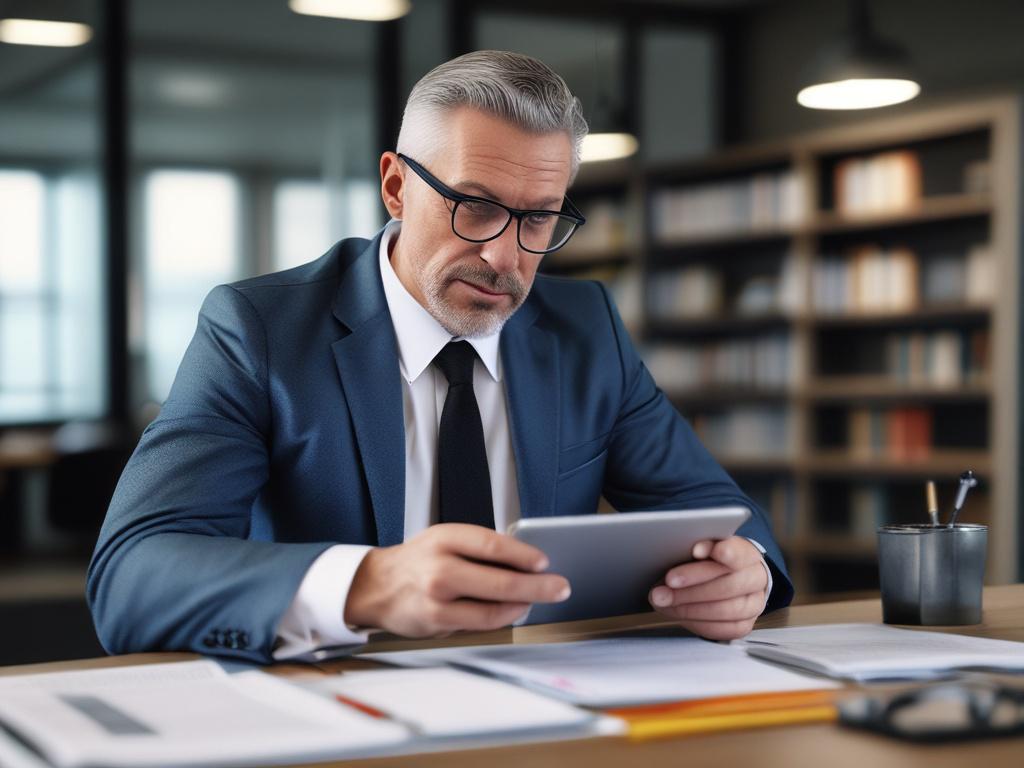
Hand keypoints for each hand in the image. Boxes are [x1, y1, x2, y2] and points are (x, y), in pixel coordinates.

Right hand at [344, 524, 570, 636]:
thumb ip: (480, 548)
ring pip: (493, 606)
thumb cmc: (419, 561)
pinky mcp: (437, 622)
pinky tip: (516, 610)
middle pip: (500, 580)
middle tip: (560, 587)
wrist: (376, 586)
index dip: (524, 554)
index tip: (545, 561)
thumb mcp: (445, 539)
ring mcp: (438, 597)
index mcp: (445, 537)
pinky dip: (504, 617)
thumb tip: (526, 561)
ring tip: (540, 599)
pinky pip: (481, 623)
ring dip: (524, 604)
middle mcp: (440, 566)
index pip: (492, 545)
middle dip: (537, 586)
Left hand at [648, 536, 767, 640]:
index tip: (696, 550)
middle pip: (729, 584)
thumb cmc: (709, 561)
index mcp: (748, 554)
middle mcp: (756, 579)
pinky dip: (696, 621)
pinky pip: (722, 628)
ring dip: (690, 606)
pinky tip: (678, 612)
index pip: (740, 553)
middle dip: (694, 584)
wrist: (725, 579)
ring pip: (726, 609)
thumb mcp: (702, 548)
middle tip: (668, 582)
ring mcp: (753, 604)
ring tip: (664, 600)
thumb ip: (695, 550)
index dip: (722, 553)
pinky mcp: (744, 625)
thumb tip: (670, 552)